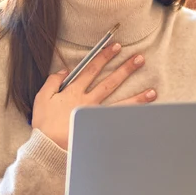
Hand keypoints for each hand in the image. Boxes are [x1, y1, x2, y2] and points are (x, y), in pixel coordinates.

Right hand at [31, 43, 154, 149]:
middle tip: (140, 59)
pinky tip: (143, 120)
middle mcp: (88, 102)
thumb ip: (52, 81)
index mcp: (73, 92)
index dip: (103, 56)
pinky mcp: (98, 132)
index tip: (115, 46)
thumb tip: (63, 70)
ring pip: (120, 106)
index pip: (91, 69)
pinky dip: (130, 122)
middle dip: (125, 70)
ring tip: (152, 92)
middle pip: (110, 83)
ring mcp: (95, 118)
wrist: (48, 147)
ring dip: (137, 99)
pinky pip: (117, 125)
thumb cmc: (43, 124)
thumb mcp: (42, 98)